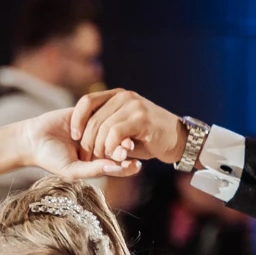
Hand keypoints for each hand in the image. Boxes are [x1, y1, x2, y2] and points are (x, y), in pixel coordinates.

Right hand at [16, 107, 139, 180]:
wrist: (32, 139)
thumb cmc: (52, 159)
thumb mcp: (73, 169)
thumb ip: (94, 170)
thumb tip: (114, 167)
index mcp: (98, 160)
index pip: (118, 164)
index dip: (127, 165)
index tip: (136, 165)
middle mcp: (99, 144)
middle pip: (118, 145)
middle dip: (125, 147)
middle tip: (131, 149)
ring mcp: (93, 128)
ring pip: (111, 129)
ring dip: (117, 132)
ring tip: (125, 138)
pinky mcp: (85, 112)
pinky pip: (98, 113)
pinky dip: (103, 118)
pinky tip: (107, 121)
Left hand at [70, 90, 187, 166]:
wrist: (180, 141)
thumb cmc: (151, 139)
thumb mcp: (126, 130)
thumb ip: (108, 129)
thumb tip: (85, 139)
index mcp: (118, 95)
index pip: (88, 101)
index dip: (77, 119)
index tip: (74, 136)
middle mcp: (124, 96)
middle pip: (94, 117)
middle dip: (87, 140)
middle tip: (87, 157)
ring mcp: (134, 106)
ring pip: (103, 127)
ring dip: (99, 147)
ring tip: (102, 159)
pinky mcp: (141, 118)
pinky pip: (116, 132)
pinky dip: (111, 146)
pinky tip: (114, 156)